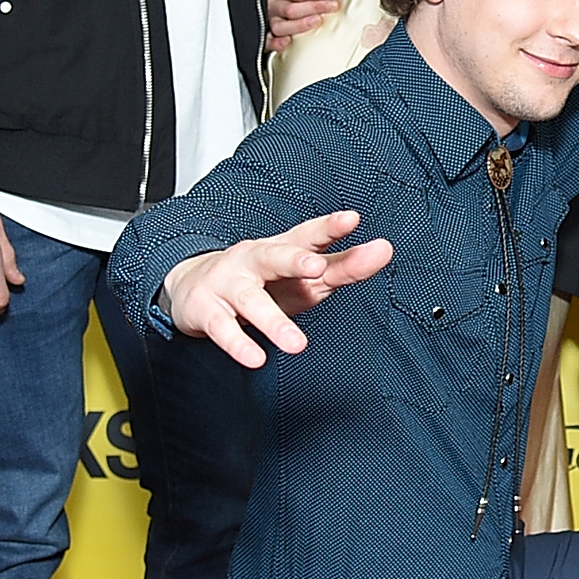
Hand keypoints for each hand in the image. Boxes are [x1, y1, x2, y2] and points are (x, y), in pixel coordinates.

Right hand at [160, 209, 394, 367]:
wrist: (194, 290)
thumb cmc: (264, 282)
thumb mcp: (305, 275)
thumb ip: (345, 266)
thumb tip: (384, 250)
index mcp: (283, 249)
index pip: (308, 235)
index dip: (329, 227)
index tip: (351, 220)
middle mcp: (254, 260)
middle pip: (274, 256)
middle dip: (293, 260)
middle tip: (316, 268)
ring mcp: (228, 284)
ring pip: (250, 300)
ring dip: (272, 321)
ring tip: (296, 344)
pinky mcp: (208, 311)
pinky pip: (223, 329)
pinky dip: (238, 344)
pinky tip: (256, 358)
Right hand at [265, 0, 339, 50]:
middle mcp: (268, 3)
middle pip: (291, 9)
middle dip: (315, 8)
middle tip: (333, 6)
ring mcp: (266, 18)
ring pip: (280, 26)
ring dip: (301, 25)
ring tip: (318, 21)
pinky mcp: (265, 32)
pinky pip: (267, 40)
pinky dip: (275, 43)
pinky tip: (287, 42)